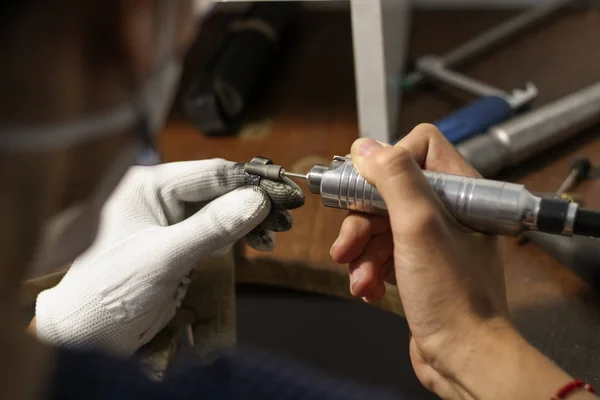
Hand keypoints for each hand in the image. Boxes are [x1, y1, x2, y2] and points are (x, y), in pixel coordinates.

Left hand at [35, 159, 303, 355]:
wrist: (89, 333)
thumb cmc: (111, 290)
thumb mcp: (164, 257)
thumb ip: (211, 227)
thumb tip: (256, 200)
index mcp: (148, 186)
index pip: (209, 173)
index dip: (249, 181)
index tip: (283, 191)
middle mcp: (160, 197)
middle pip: (219, 190)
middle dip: (253, 202)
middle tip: (286, 215)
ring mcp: (171, 221)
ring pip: (221, 211)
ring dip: (250, 220)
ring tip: (277, 231)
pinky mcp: (180, 244)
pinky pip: (216, 232)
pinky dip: (239, 236)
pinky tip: (259, 241)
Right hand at [331, 125, 509, 397]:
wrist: (463, 356)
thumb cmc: (451, 293)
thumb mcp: (419, 226)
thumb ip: (394, 179)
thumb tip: (364, 146)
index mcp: (460, 190)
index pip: (420, 146)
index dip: (389, 162)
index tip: (366, 188)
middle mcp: (446, 209)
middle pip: (388, 190)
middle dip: (361, 220)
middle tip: (346, 247)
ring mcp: (430, 239)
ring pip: (379, 224)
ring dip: (362, 252)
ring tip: (359, 278)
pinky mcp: (416, 265)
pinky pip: (382, 252)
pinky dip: (369, 269)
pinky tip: (368, 290)